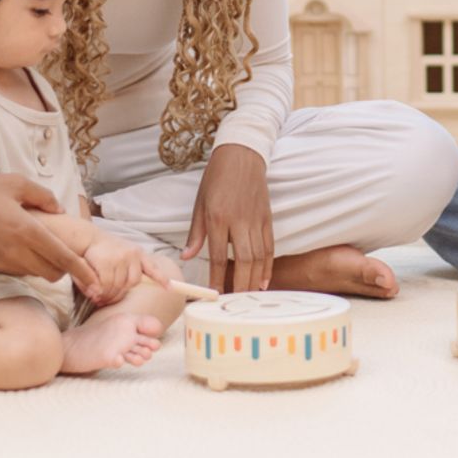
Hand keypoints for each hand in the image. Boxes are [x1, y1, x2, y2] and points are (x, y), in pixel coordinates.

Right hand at [0, 172, 98, 294]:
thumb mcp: (18, 183)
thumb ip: (45, 198)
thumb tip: (60, 212)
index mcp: (27, 230)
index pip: (62, 258)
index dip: (82, 271)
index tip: (96, 282)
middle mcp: (15, 250)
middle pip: (52, 273)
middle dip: (66, 269)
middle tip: (71, 256)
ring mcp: (0, 260)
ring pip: (35, 274)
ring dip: (47, 266)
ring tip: (48, 248)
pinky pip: (17, 270)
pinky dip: (29, 264)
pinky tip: (27, 247)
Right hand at [84, 234, 169, 305]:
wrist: (87, 239)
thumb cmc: (104, 251)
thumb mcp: (121, 255)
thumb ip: (127, 272)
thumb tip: (125, 291)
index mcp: (138, 253)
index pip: (152, 267)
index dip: (161, 278)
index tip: (169, 288)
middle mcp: (132, 254)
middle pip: (132, 283)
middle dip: (119, 294)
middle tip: (106, 300)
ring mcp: (121, 258)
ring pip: (119, 286)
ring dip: (109, 295)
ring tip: (99, 297)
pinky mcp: (107, 262)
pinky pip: (107, 285)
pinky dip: (101, 292)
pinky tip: (95, 293)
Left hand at [182, 144, 273, 292]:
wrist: (242, 155)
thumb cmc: (217, 178)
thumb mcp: (200, 203)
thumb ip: (196, 233)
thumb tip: (187, 257)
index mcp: (219, 217)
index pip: (219, 255)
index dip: (217, 278)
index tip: (214, 294)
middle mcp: (239, 220)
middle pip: (244, 260)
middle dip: (240, 285)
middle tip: (235, 303)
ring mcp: (256, 219)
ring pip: (259, 255)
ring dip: (255, 279)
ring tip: (249, 297)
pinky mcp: (267, 217)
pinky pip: (269, 245)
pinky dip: (268, 265)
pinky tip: (264, 280)